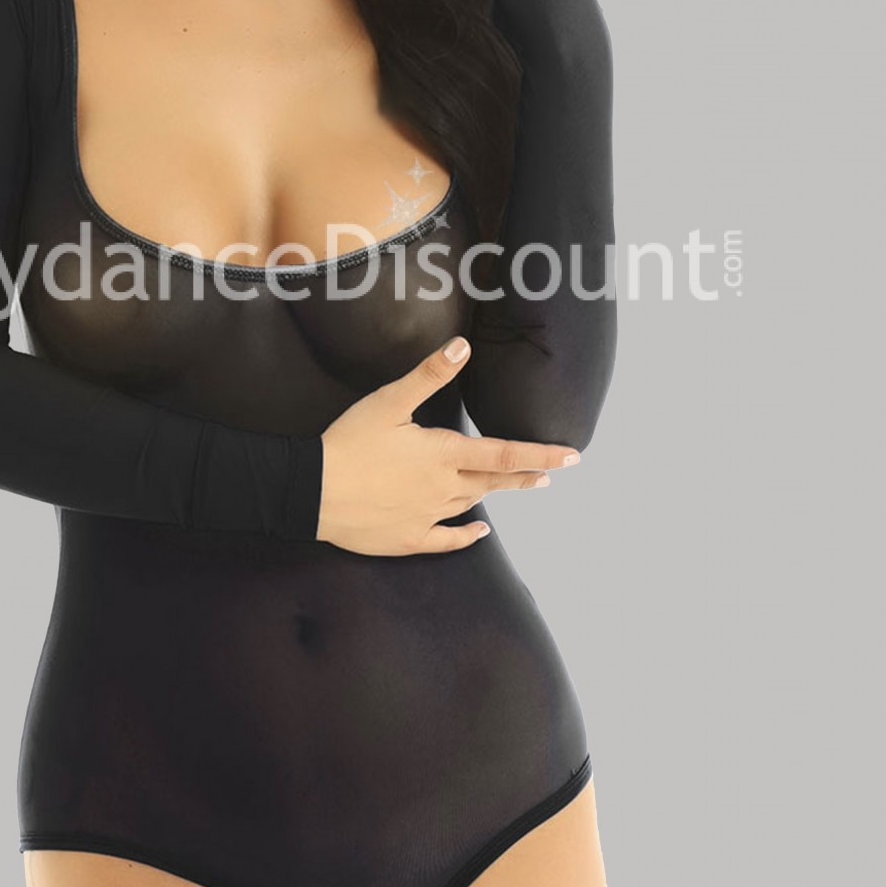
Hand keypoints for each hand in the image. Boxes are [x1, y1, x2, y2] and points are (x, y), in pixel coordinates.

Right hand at [316, 336, 580, 556]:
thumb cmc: (349, 442)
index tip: (573, 457)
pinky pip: (446, 539)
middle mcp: (444, 488)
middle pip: (494, 481)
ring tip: (516, 487)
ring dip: (496, 495)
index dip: (541, 454)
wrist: (312, 491)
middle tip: (551, 474)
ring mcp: (427, 517)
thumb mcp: (388, 402)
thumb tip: (463, 347)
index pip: (504, 453)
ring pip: (471, 505)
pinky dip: (466, 536)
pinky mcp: (407, 538)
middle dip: (525, 475)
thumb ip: (429, 375)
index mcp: (444, 454)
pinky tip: (480, 533)